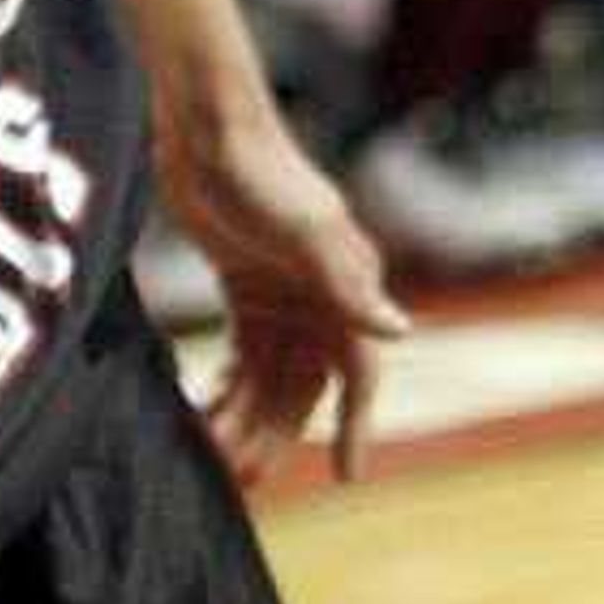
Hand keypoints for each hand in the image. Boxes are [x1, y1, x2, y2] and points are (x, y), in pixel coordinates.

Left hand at [157, 101, 408, 485]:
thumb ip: (349, 282)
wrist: (205, 126)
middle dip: (276, 432)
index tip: (349, 476)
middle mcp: (322, 298)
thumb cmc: (261, 171)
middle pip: (303, 385)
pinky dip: (226, 379)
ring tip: (209, 448)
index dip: (357, 427)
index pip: (359, 374)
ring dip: (244, 412)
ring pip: (269, 373)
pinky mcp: (247, 284)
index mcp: (347, 289)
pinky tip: (202, 403)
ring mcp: (284, 293)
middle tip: (242, 477)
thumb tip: (401, 332)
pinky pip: (241, 350)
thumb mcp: (305, 229)